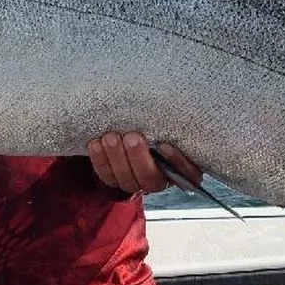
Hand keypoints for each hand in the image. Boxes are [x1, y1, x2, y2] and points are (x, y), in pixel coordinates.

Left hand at [87, 132, 202, 194]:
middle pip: (150, 177)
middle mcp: (160, 180)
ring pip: (126, 179)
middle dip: (138, 158)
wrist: (131, 136)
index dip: (177, 162)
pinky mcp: (115, 182)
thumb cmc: (157, 128)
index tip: (165, 145)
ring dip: (116, 158)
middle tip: (132, 137)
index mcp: (183, 168)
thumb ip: (171, 123)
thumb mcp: (169, 125)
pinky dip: (100, 160)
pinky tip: (95, 144)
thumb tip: (169, 100)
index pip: (189, 173)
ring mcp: (136, 184)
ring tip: (110, 138)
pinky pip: (106, 176)